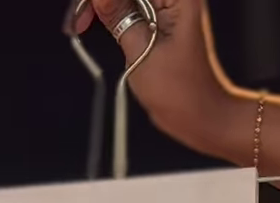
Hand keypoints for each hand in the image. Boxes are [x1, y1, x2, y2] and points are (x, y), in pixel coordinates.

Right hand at [66, 0, 233, 152]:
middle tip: (78, 20)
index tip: (84, 11)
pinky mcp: (159, 15)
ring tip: (80, 24)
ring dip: (100, 4)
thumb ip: (117, 16)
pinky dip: (109, 10)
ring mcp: (167, 3)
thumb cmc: (181, 92)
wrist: (201, 115)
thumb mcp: (141, 52)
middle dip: (98, 0)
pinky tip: (91, 20)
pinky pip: (128, 2)